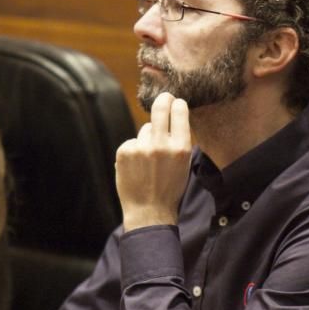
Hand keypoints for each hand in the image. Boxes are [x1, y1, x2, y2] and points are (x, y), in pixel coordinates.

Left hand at [115, 92, 191, 231]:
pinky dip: (134, 151)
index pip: (180, 111)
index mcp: (181, 147)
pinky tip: (137, 167)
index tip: (176, 102)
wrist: (149, 211)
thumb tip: (175, 116)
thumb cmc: (169, 189)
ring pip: (145, 130)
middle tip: (164, 98)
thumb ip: (179, 141)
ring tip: (148, 162)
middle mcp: (161, 145)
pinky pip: (132, 142)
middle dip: (163, 99)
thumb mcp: (184, 165)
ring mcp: (141, 147)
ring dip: (147, 139)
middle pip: (160, 107)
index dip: (178, 104)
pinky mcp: (125, 151)